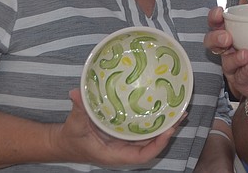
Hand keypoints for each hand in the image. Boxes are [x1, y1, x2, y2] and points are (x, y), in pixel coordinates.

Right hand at [50, 89, 181, 166]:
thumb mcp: (75, 124)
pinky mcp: (125, 133)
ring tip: (179, 108)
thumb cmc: (72, 138)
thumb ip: (79, 109)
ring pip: (150, 136)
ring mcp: (126, 141)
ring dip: (165, 124)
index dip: (158, 144)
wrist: (66, 143)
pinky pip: (143, 128)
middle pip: (152, 143)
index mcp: (115, 154)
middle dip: (168, 130)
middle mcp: (124, 149)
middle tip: (181, 113)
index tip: (168, 130)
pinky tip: (163, 105)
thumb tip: (76, 93)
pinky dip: (154, 119)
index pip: (142, 155)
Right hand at [205, 7, 247, 108]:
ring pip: (226, 60)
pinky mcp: (240, 82)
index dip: (215, 17)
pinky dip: (245, 70)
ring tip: (245, 54)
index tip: (220, 12)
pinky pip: (239, 76)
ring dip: (234, 57)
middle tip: (226, 37)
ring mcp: (233, 67)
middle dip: (216, 37)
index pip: (220, 23)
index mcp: (236, 35)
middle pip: (212, 41)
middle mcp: (230, 50)